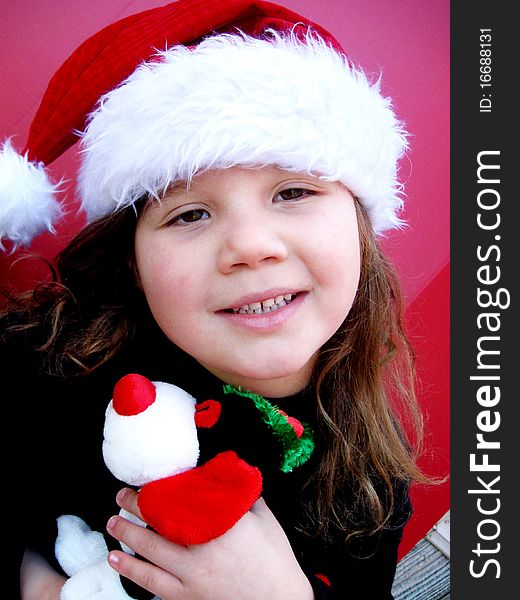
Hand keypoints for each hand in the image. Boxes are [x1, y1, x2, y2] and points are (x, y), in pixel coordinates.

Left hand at [106, 488, 313, 599]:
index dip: (163, 488)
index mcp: (224, 523)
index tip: (149, 479)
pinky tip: (116, 560)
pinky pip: (152, 583)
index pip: (186, 498)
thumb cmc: (275, 559)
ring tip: (112, 523)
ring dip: (127, 535)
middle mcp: (204, 547)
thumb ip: (244, 496)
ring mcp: (193, 575)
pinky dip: (131, 570)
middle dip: (137, 507)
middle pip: (161, 522)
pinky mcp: (187, 597)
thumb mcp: (265, 519)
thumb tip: (230, 475)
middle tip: (121, 496)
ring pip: (151, 552)